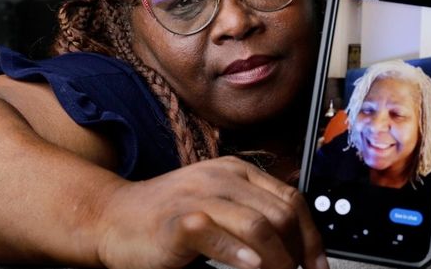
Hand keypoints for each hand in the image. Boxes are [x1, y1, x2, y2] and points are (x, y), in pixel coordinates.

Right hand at [95, 156, 326, 268]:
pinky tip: (250, 267)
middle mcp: (221, 178)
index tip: (318, 265)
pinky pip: (214, 234)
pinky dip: (237, 254)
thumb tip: (297, 242)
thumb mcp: (218, 204)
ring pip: (257, 225)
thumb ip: (252, 212)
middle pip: (280, 214)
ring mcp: (198, 196)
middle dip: (298, 253)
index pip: (291, 199)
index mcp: (236, 171)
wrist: (113, 217)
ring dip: (277, 260)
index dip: (311, 236)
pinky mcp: (177, 221)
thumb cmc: (167, 216)